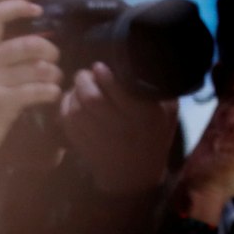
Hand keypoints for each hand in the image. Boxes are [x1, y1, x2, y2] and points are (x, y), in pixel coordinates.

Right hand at [0, 0, 64, 176]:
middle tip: (54, 60)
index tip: (38, 9)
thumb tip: (34, 41)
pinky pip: (40, 89)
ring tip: (53, 81)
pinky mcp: (2, 102)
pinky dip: (52, 92)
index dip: (18, 7)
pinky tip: (51, 95)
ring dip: (54, 74)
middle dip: (51, 51)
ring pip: (39, 68)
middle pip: (30, 44)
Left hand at [57, 63, 179, 194]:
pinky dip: (65, 107)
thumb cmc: (155, 135)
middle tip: (86, 73)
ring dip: (73, 92)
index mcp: (146, 117)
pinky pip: (67, 122)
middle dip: (84, 80)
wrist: (137, 174)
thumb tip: (143, 60)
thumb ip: (158, 88)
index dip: (105, 75)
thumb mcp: (169, 110)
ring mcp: (100, 139)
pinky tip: (71, 100)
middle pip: (92, 98)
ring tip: (79, 84)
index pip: (119, 91)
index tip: (100, 66)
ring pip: (76, 109)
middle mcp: (122, 128)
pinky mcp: (83, 146)